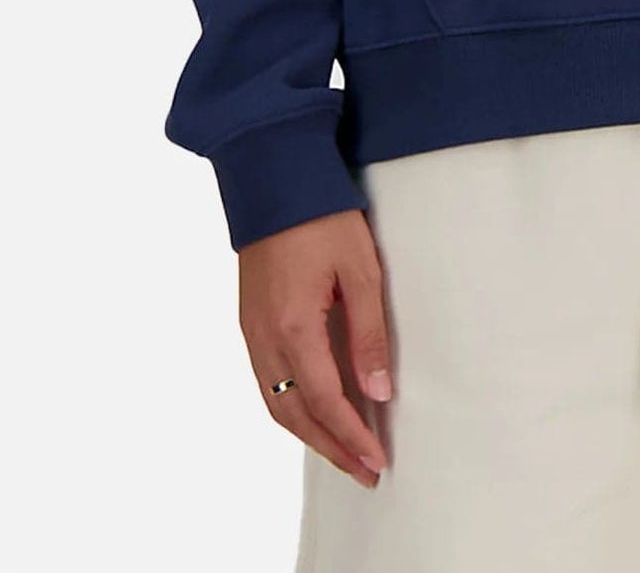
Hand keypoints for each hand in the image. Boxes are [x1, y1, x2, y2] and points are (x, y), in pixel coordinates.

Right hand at [239, 208, 393, 488]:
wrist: (274, 177)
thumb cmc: (322, 216)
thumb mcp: (360, 269)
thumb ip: (369, 332)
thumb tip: (379, 390)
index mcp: (294, 327)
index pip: (325, 402)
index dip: (352, 435)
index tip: (377, 460)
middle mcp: (265, 338)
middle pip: (294, 415)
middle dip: (330, 447)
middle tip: (364, 471)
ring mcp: (251, 331)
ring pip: (275, 403)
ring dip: (308, 433)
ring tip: (342, 450)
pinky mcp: (249, 320)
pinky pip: (266, 381)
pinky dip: (289, 407)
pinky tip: (312, 410)